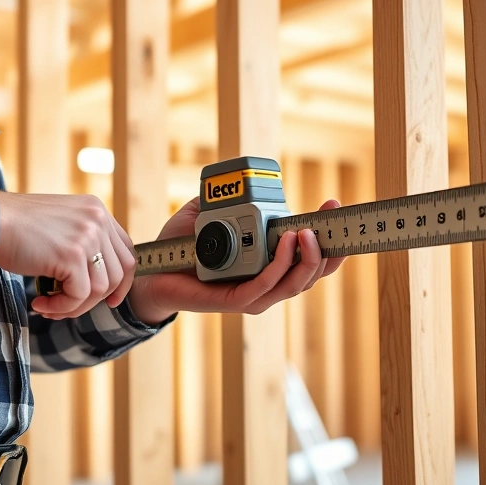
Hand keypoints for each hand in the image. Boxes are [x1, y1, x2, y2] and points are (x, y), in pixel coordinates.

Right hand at [0, 191, 136, 317]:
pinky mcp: (72, 255)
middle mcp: (97, 219)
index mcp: (96, 209)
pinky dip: (61, 308)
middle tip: (66, 306)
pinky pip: (79, 296)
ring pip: (100, 289)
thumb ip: (81, 242)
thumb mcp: (59, 225)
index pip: (126, 251)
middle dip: (95, 299)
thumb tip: (97, 282)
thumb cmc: (15, 227)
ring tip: (48, 307)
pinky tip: (40, 304)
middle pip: (117, 273)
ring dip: (74, 306)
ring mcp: (87, 236)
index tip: (108, 299)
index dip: (121, 281)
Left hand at [126, 197, 345, 324]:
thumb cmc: (181, 245)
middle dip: (328, 247)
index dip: (330, 239)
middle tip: (330, 215)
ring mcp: (252, 296)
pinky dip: (279, 267)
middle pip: (311, 274)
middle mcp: (266, 284)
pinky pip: (264, 287)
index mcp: (268, 266)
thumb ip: (227, 198)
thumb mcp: (208, 214)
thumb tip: (245, 183)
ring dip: (306, 259)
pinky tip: (285, 243)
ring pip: (293, 284)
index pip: (309, 260)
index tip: (335, 207)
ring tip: (305, 232)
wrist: (150, 270)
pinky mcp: (235, 301)